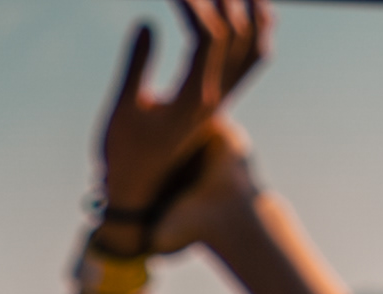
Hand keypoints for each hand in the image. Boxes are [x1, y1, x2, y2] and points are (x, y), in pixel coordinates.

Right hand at [98, 0, 265, 241]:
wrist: (141, 185)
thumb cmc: (124, 151)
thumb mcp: (122, 110)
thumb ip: (136, 66)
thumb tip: (145, 21)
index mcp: (192, 99)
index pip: (208, 40)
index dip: (195, 8)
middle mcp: (217, 96)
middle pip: (238, 34)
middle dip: (225, 0)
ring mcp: (225, 96)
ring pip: (255, 44)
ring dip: (252, 10)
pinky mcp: (223, 96)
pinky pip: (254, 58)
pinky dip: (260, 29)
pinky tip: (252, 9)